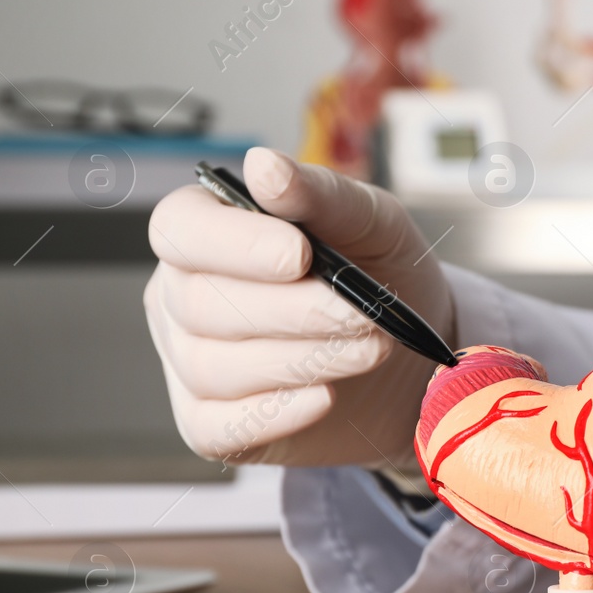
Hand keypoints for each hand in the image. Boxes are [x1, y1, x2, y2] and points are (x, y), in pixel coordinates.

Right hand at [143, 148, 454, 468]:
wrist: (412, 356)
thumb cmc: (379, 276)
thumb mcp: (371, 224)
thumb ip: (321, 194)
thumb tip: (263, 165)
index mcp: (207, 232)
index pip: (181, 230)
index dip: (234, 244)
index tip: (299, 254)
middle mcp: (181, 295)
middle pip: (203, 305)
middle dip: (294, 312)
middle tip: (364, 317)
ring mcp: (189, 363)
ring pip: (215, 366)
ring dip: (302, 360)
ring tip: (372, 349)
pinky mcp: (211, 424)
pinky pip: (221, 426)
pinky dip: (277, 414)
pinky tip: (325, 397)